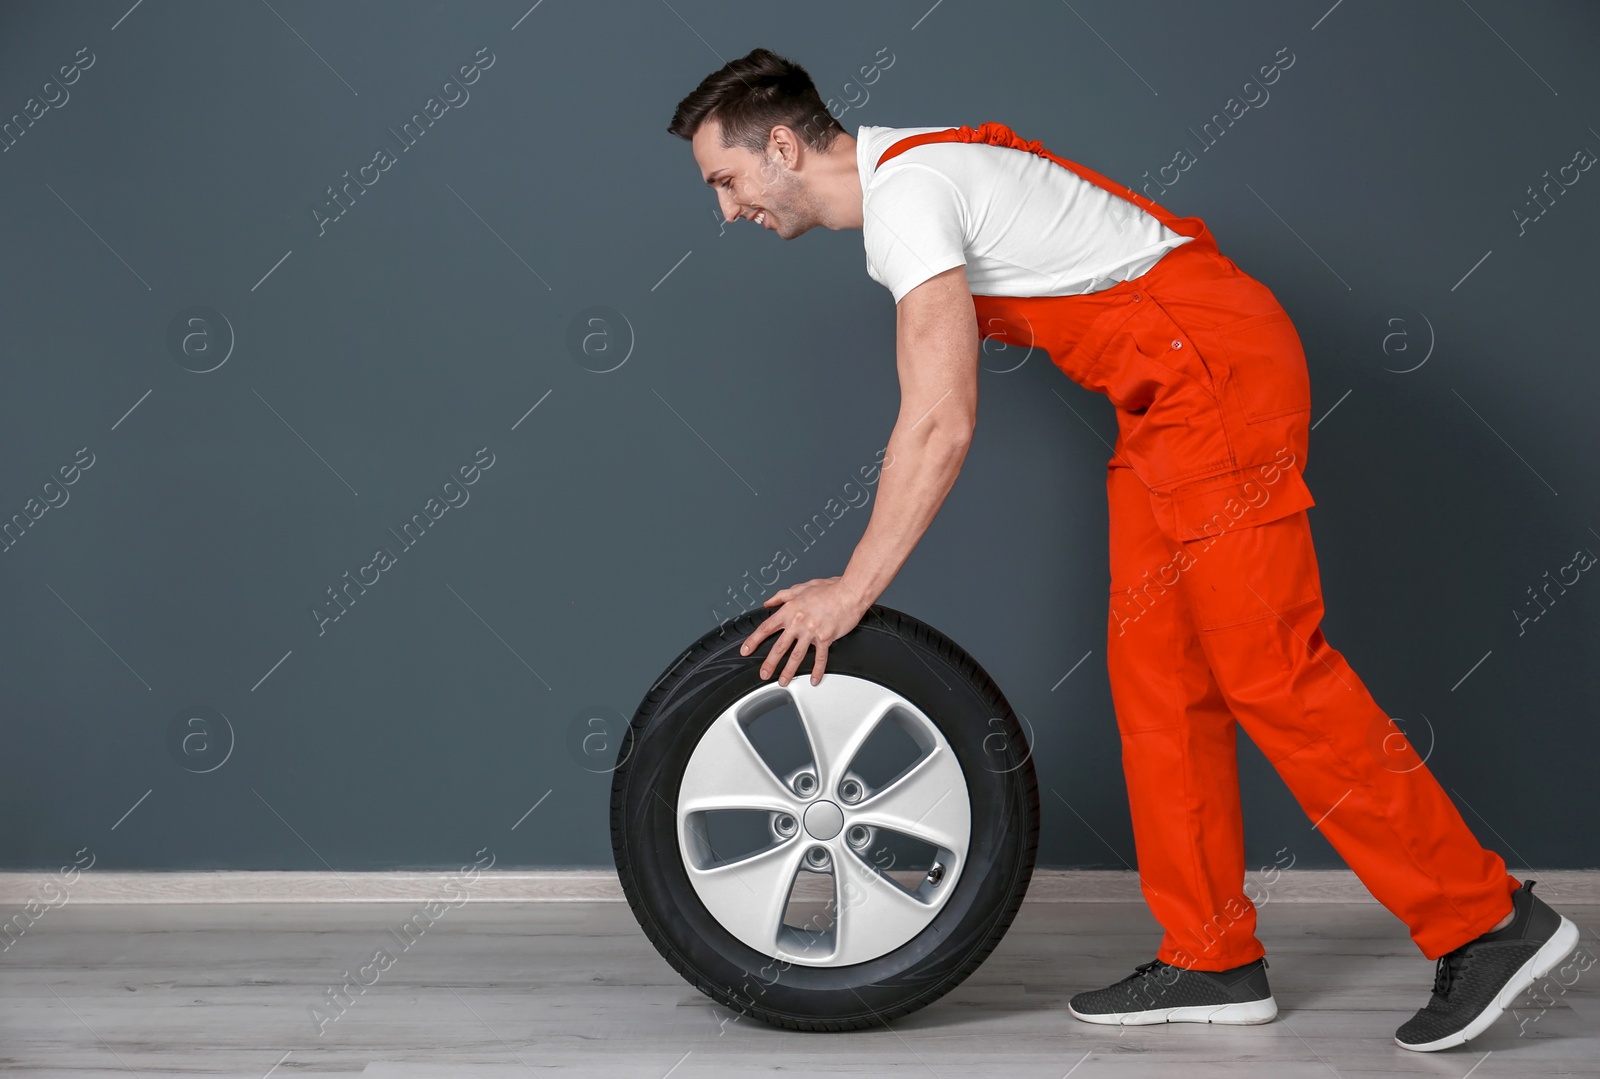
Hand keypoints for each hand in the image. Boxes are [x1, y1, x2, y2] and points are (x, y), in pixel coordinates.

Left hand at [739, 577, 867, 686]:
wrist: (849, 593)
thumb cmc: (828, 589)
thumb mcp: (800, 588)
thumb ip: (781, 596)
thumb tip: (768, 603)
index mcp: (790, 610)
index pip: (766, 628)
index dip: (754, 640)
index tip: (746, 650)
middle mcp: (798, 623)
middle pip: (779, 647)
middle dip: (769, 663)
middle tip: (763, 674)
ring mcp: (811, 632)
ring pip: (796, 656)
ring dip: (788, 671)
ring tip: (782, 681)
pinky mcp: (825, 638)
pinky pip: (820, 658)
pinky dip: (817, 670)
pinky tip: (813, 679)